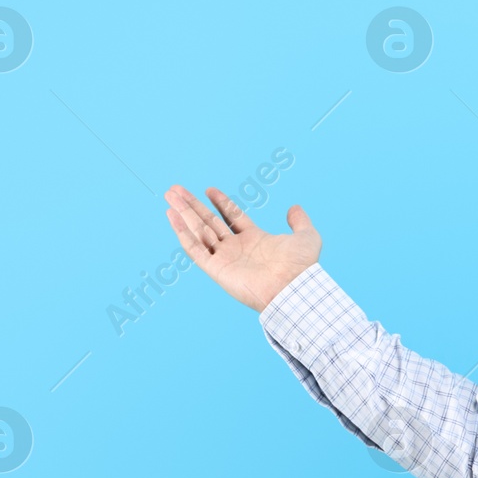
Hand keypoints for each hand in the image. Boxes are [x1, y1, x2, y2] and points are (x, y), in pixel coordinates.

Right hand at [164, 184, 321, 312]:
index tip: (209, 189)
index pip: (232, 217)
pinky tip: (172, 217)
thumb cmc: (301, 267)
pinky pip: (194, 249)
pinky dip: (182, 233)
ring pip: (198, 231)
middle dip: (193, 205)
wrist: (293, 288)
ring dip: (183, 213)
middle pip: (209, 221)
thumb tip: (295, 207)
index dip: (220, 203)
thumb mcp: (306, 237)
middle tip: (176, 190)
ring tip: (170, 196)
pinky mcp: (216, 269)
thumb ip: (300, 221)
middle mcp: (236, 248)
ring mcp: (224, 258)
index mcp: (254, 239)